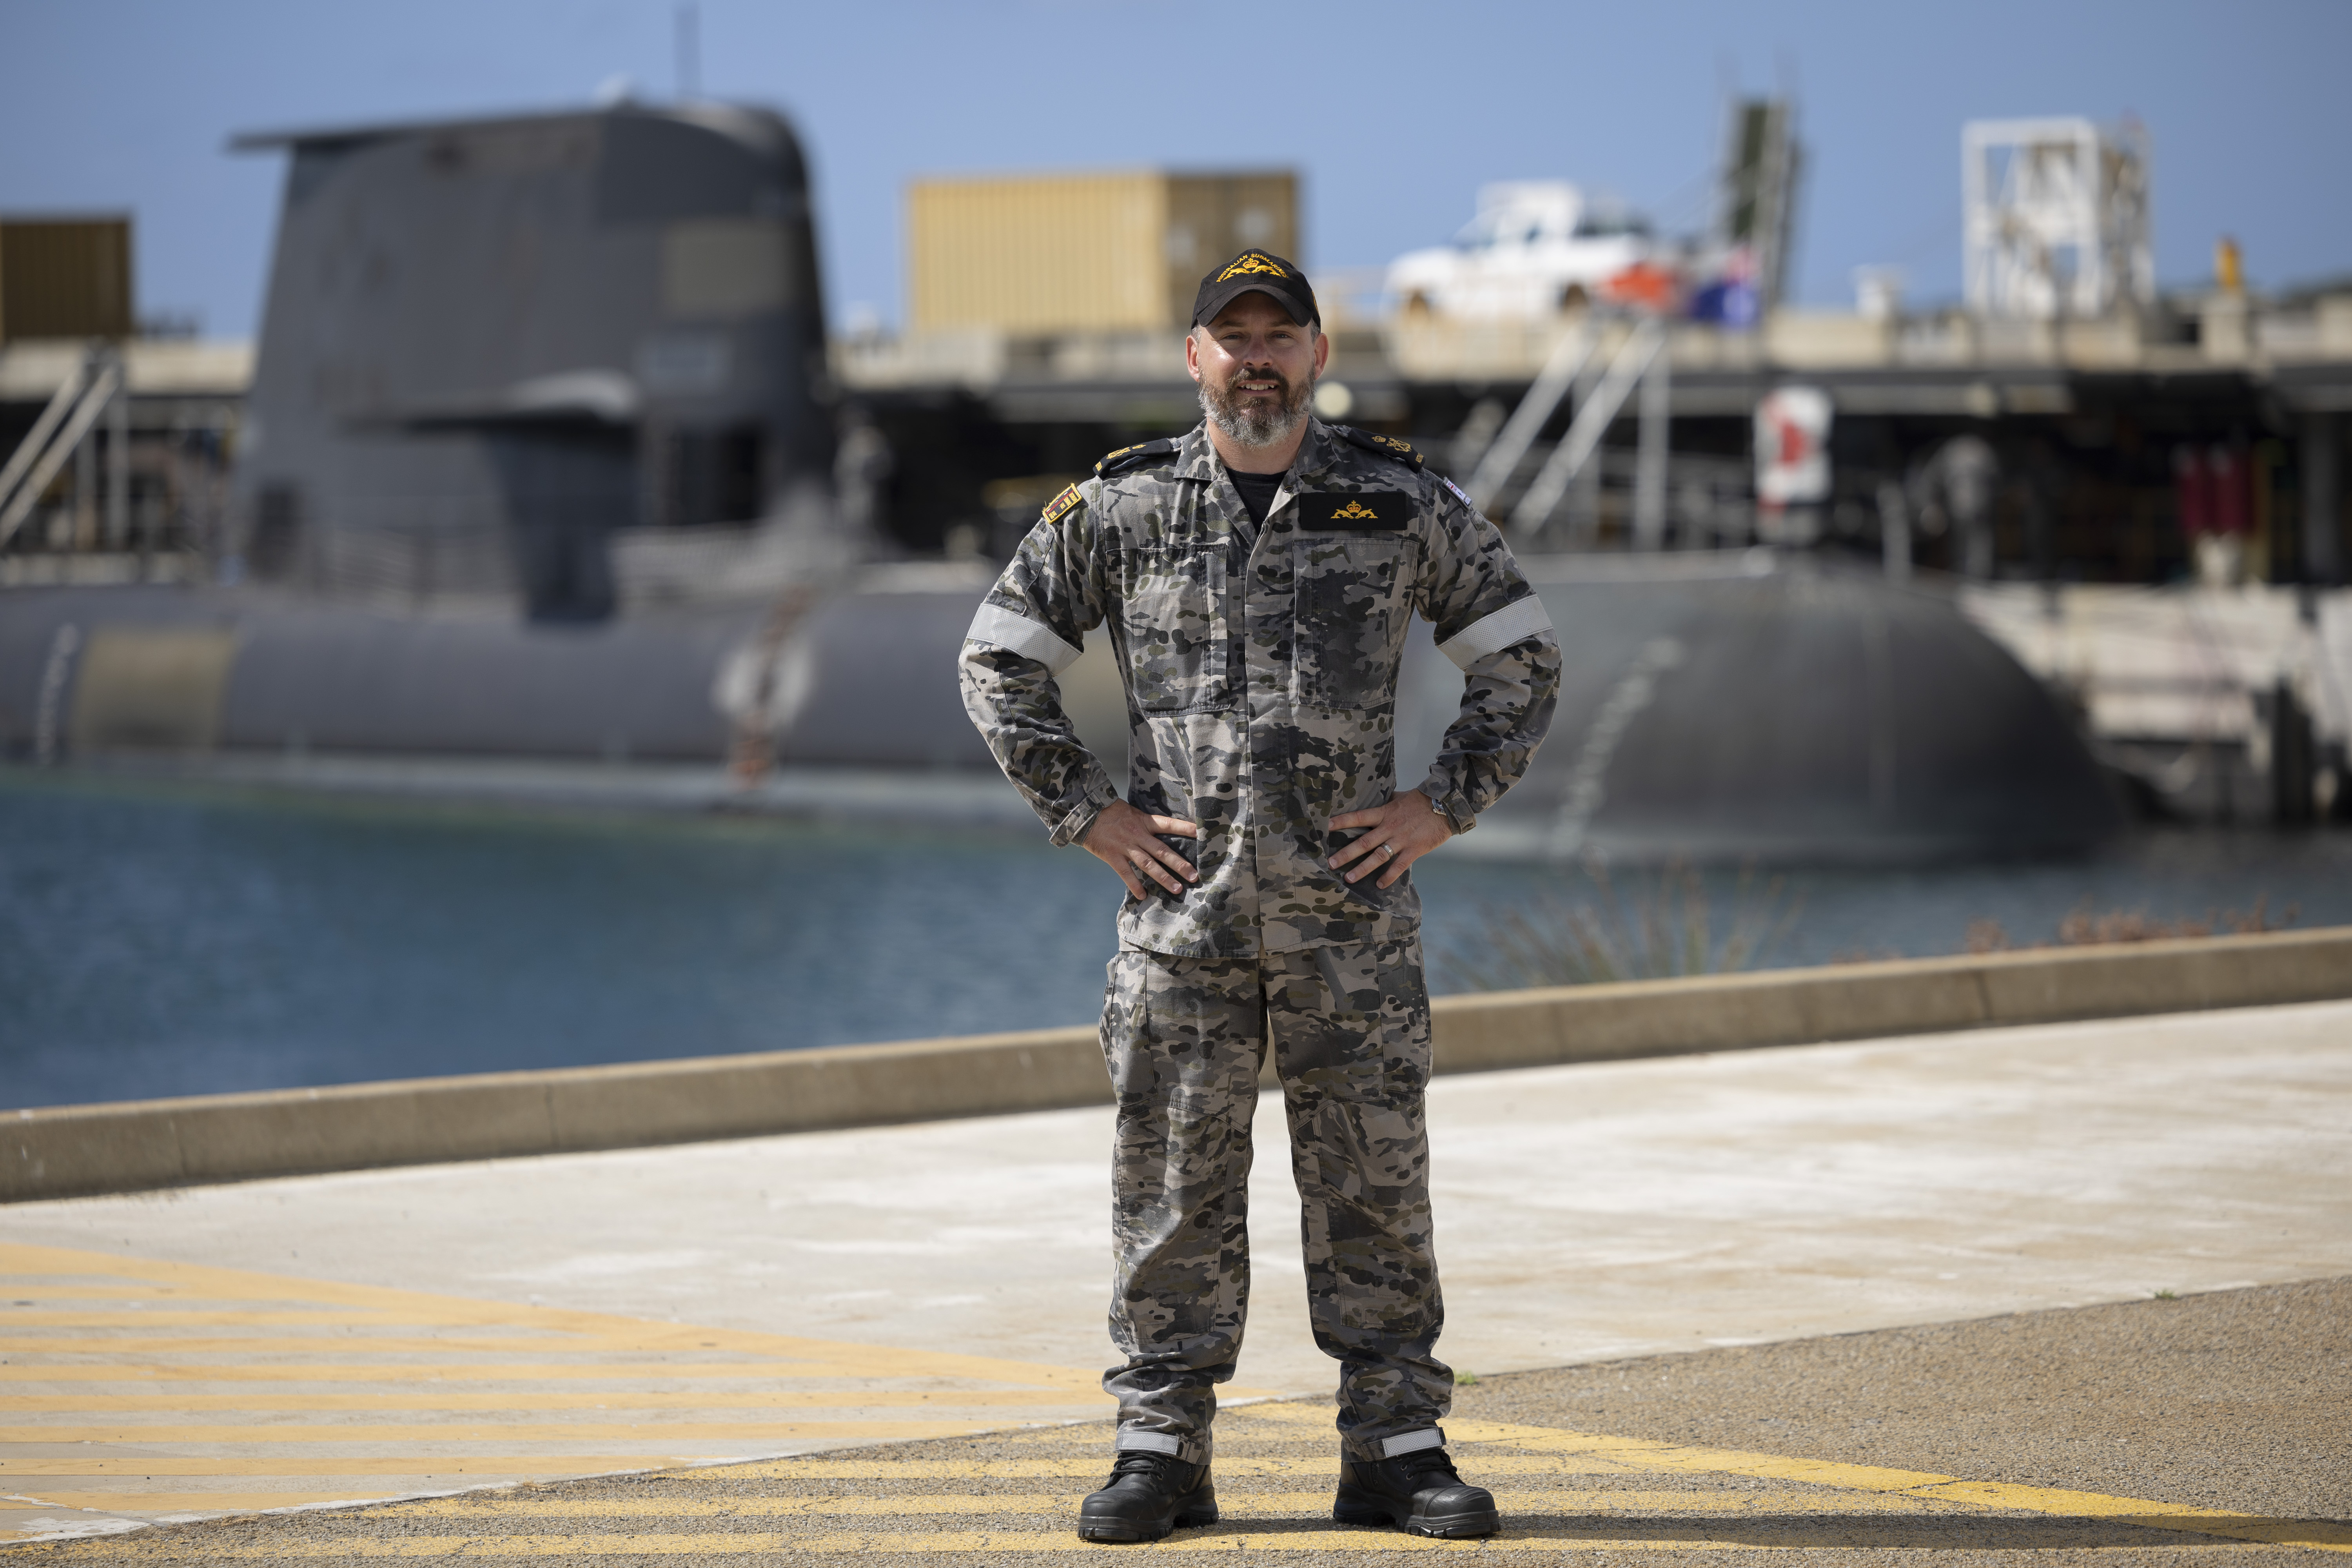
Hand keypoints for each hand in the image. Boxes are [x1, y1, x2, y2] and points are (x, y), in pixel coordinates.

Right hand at [1080, 800, 1200, 898]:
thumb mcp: (1131, 812)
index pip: (1169, 824)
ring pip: (1148, 864)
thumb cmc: (1109, 812)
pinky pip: (1126, 873)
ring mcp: (1125, 846)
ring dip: (1163, 878)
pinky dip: (1134, 885)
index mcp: (1144, 821)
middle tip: (1194, 876)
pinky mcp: (1112, 855)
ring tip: (1177, 889)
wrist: (1084, 812)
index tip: (1201, 833)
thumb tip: (1163, 832)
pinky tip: (1143, 895)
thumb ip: (1146, 824)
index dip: (1185, 828)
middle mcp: (1137, 834)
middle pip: (1162, 851)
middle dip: (1179, 864)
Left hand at [1329, 792, 1452, 888]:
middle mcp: (1390, 827)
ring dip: (1362, 869)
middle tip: (1330, 863)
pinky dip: (1388, 876)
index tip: (1326, 827)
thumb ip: (1385, 802)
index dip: (1342, 821)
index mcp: (1385, 813)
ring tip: (1349, 879)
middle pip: (1364, 842)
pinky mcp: (1414, 850)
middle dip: (1346, 853)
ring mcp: (1402, 840)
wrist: (1446, 806)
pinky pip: (1399, 866)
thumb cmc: (1421, 801)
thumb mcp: (1399, 797)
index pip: (1359, 817)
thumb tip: (1372, 798)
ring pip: (1378, 856)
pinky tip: (1379, 885)